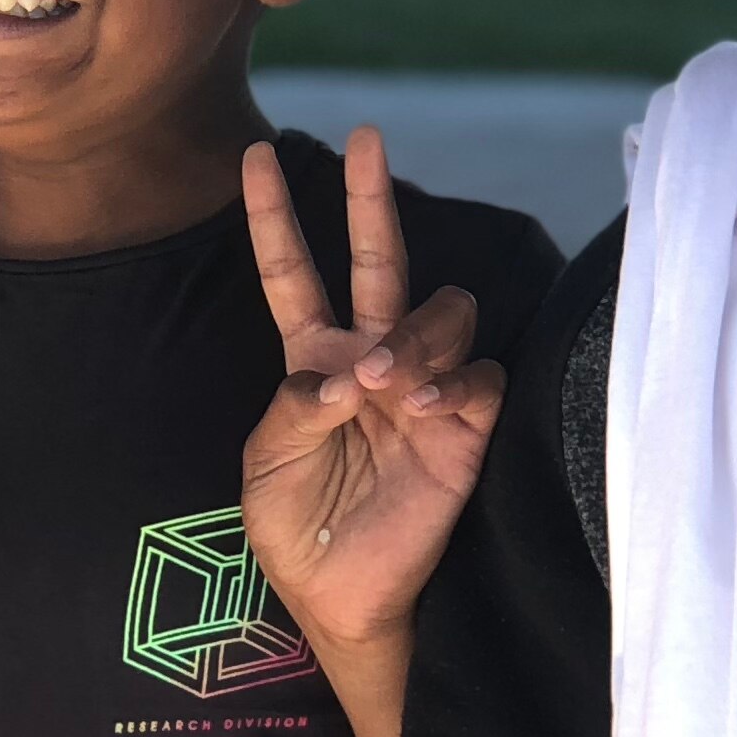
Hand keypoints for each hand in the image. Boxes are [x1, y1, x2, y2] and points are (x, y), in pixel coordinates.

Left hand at [236, 128, 505, 651]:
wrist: (338, 596)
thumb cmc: (295, 530)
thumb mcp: (268, 464)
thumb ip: (298, 406)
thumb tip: (351, 374)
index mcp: (312, 360)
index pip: (294, 274)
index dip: (276, 218)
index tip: (255, 157)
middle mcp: (372, 359)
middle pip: (382, 261)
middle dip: (370, 199)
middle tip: (365, 141)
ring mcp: (422, 389)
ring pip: (442, 313)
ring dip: (413, 335)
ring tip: (385, 384)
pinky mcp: (465, 428)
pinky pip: (481, 378)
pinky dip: (454, 380)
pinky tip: (421, 405)